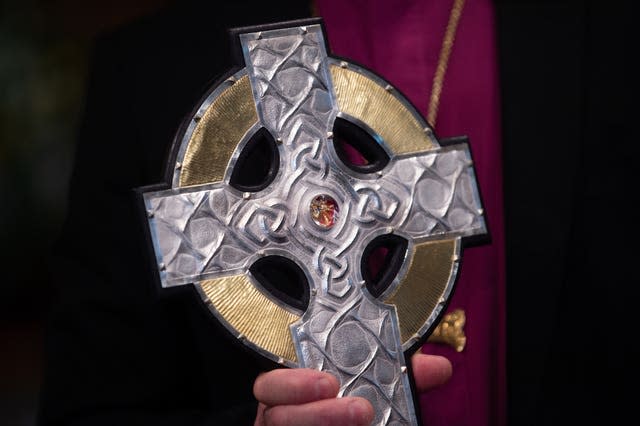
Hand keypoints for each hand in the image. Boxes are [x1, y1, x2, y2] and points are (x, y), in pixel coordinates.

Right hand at [253, 353, 451, 425]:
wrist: (358, 419)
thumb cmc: (351, 400)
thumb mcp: (374, 387)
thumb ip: (400, 376)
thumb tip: (439, 367)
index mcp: (289, 391)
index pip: (270, 384)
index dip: (291, 383)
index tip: (329, 381)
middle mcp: (278, 418)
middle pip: (277, 418)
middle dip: (317, 415)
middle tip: (361, 409)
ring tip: (363, 421)